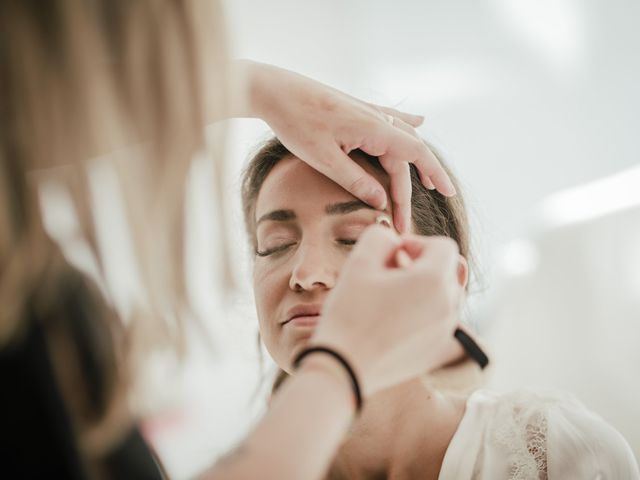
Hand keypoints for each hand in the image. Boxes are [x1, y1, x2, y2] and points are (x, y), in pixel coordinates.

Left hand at [245, 61, 456, 232]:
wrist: (274, 89)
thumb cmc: (295, 124)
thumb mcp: (324, 159)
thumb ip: (355, 181)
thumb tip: (382, 201)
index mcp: (373, 128)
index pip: (416, 154)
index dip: (434, 175)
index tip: (448, 195)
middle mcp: (376, 118)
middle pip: (404, 156)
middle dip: (409, 191)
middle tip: (404, 223)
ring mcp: (367, 111)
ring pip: (398, 141)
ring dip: (412, 164)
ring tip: (428, 184)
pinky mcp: (356, 109)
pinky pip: (389, 119)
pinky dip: (406, 125)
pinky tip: (420, 120)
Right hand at [310, 225, 462, 396]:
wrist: (343, 366)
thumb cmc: (349, 312)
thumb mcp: (359, 262)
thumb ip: (381, 237)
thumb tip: (395, 242)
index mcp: (434, 280)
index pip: (443, 245)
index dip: (416, 243)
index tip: (391, 255)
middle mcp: (449, 305)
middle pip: (449, 269)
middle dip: (423, 264)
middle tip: (390, 273)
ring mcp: (447, 331)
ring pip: (448, 295)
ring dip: (426, 288)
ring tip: (392, 296)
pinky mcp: (439, 351)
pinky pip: (446, 322)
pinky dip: (430, 313)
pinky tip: (403, 318)